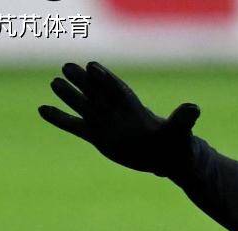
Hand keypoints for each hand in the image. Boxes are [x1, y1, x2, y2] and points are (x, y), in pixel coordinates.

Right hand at [39, 62, 200, 177]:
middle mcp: (116, 111)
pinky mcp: (97, 136)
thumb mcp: (180, 131)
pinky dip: (60, 118)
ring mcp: (104, 122)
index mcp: (134, 107)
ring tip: (54, 82)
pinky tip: (42, 109)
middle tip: (68, 66)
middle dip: (84, 81)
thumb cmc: (176, 143)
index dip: (107, 79)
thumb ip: (183, 119)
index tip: (94, 67)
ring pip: (83, 105)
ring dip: (70, 95)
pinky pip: (74, 126)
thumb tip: (195, 108)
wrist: (168, 156)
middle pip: (97, 92)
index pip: (118, 89)